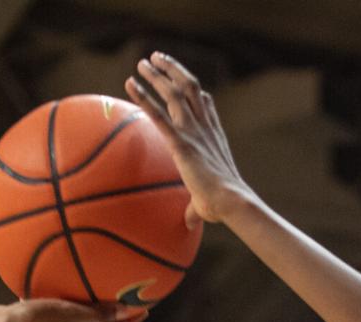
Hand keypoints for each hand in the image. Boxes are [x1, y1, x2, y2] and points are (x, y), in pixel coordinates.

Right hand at [0, 300, 147, 321]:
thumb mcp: (69, 314)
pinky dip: (71, 298)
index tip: (144, 311)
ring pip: (80, 315)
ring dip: (93, 305)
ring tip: (101, 289)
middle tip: (129, 300)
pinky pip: (62, 307)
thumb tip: (125, 310)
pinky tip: (65, 283)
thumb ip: (95, 312)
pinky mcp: (39, 319)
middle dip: (115, 313)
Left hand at [125, 52, 252, 227]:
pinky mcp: (182, 141)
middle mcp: (205, 128)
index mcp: (214, 137)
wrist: (231, 202)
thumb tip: (188, 224)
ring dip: (158, 74)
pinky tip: (129, 83)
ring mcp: (194, 132)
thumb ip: (194, 209)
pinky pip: (158, 114)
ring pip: (176, 91)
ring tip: (144, 61)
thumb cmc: (222, 206)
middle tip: (156, 59)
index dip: (197, 93)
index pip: (206, 106)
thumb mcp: (206, 205)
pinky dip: (143, 96)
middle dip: (173, 70)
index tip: (187, 83)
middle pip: (190, 88)